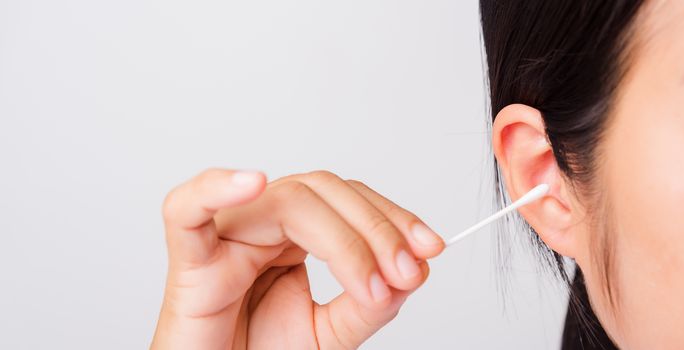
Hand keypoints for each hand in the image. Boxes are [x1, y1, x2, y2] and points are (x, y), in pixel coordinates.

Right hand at [151, 169, 444, 348]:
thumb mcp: (332, 334)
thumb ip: (367, 304)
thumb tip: (408, 272)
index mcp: (291, 236)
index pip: (347, 201)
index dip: (391, 218)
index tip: (429, 248)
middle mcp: (262, 225)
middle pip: (322, 191)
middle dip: (376, 228)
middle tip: (406, 271)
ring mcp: (226, 237)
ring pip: (287, 199)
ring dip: (341, 235)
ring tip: (370, 280)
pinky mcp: (190, 261)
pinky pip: (186, 211)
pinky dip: (215, 189)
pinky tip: (251, 182)